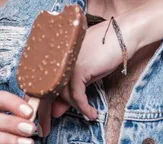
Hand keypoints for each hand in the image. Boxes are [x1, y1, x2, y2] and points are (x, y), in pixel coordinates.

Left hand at [45, 13, 140, 132]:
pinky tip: (91, 113)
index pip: (40, 81)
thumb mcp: (84, 71)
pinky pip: (77, 96)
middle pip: (46, 89)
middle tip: (45, 128)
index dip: (39, 101)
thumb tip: (57, 108)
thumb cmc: (105, 49)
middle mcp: (56, 57)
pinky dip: (84, 107)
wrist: (123, 34)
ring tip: (87, 114)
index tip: (42, 117)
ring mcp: (66, 62)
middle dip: (45, 112)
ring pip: (63, 94)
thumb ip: (70, 86)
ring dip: (75, 108)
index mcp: (54, 54)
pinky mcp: (78, 69)